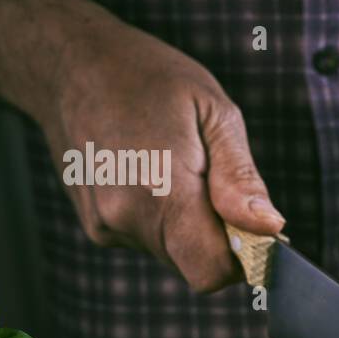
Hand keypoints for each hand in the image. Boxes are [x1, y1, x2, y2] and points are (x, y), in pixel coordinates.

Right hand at [40, 25, 283, 290]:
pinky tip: (150, 172)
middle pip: (196, 266)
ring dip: (189, 227)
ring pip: (173, 254)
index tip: (253, 224)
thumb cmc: (149, 79)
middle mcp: (126, 218)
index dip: (243, 257)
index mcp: (161, 191)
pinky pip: (149, 239)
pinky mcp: (95, 225)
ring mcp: (104, 225)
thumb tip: (269, 227)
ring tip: (175, 167)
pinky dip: (163, 219)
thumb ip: (240, 178)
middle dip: (218, 238)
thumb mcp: (213, 112)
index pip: (212, 272)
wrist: (69, 65)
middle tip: (212, 179)